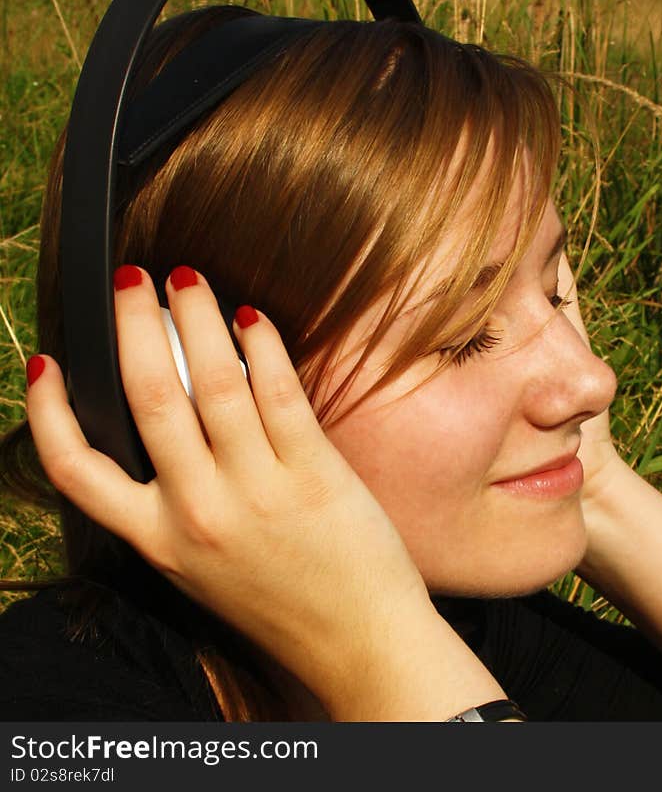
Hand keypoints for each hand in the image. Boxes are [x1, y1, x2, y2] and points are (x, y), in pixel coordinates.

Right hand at [25, 265, 433, 711]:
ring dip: (196, 317)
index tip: (46, 364)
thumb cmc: (281, 599)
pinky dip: (261, 345)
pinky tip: (252, 316)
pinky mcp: (313, 473)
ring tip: (187, 279)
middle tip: (131, 281)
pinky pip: (278, 392)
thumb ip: (175, 506)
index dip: (48, 412)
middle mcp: (198, 514)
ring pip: (212, 383)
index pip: (76, 471)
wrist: (358, 640)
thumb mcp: (202, 567)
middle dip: (133, 326)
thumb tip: (165, 420)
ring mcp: (256, 491)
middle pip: (147, 398)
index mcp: (159, 541)